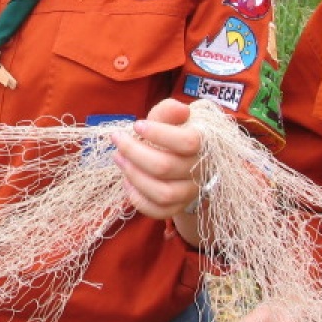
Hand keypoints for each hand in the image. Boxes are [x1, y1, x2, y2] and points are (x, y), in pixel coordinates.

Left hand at [111, 98, 202, 224]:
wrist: (181, 158)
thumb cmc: (172, 134)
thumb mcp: (169, 119)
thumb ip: (170, 111)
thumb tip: (181, 109)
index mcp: (203, 144)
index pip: (188, 142)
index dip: (159, 134)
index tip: (137, 125)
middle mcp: (200, 170)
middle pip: (166, 167)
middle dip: (134, 152)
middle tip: (118, 140)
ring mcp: (190, 192)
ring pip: (163, 193)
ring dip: (134, 176)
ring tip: (119, 158)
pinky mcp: (179, 207)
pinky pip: (159, 211)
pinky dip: (139, 199)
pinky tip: (128, 182)